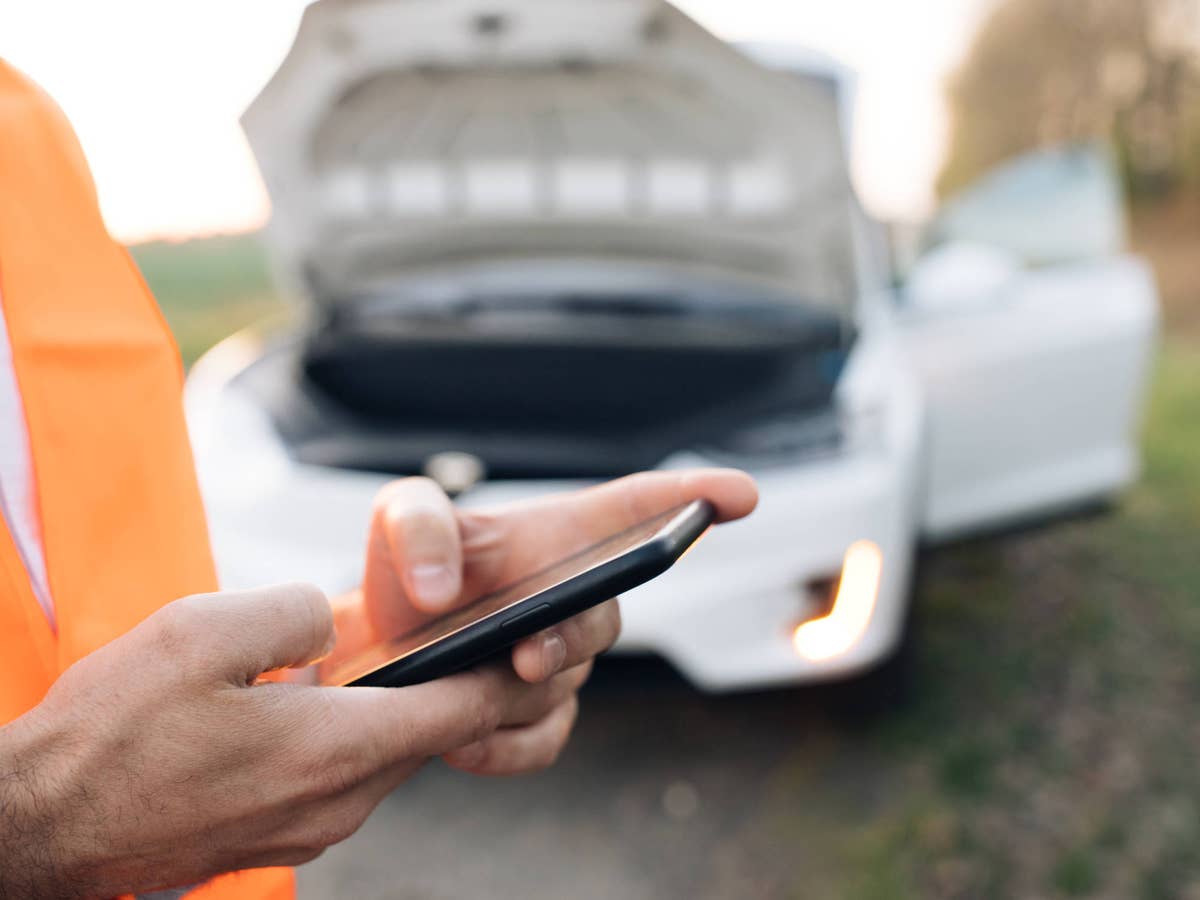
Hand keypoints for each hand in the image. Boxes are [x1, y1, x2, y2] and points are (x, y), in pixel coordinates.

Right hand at [0, 584, 575, 896]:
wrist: (40, 827)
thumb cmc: (110, 735)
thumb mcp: (201, 634)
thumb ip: (291, 614)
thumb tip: (328, 622)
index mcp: (332, 750)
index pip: (462, 710)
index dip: (504, 670)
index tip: (532, 638)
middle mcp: (336, 802)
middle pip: (431, 736)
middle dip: (455, 686)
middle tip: (467, 635)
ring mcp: (308, 828)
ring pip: (386, 757)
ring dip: (396, 711)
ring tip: (383, 662)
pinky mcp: (278, 837)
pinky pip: (343, 778)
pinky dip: (351, 738)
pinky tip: (314, 704)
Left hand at [339, 469, 757, 774]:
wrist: (377, 649)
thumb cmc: (406, 570)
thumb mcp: (401, 523)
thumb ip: (419, 528)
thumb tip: (444, 589)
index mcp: (560, 536)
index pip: (639, 508)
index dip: (694, 497)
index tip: (742, 494)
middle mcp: (577, 597)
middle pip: (604, 618)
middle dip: (570, 639)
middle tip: (525, 656)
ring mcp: (564, 662)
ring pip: (565, 686)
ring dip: (511, 693)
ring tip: (450, 690)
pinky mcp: (541, 719)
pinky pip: (545, 741)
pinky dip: (502, 746)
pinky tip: (460, 740)